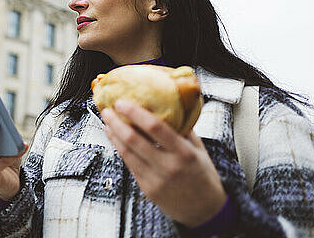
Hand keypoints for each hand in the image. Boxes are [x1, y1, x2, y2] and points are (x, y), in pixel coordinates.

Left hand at [101, 99, 226, 227]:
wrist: (205, 211)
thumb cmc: (203, 177)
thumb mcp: (200, 150)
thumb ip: (184, 129)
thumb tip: (169, 106)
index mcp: (184, 153)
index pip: (155, 128)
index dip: (135, 113)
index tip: (123, 102)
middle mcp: (168, 166)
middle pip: (134, 139)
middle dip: (117, 122)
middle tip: (108, 110)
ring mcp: (155, 179)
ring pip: (126, 153)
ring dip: (113, 135)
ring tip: (107, 122)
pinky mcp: (146, 188)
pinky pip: (129, 165)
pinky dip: (119, 149)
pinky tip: (115, 139)